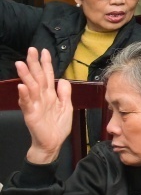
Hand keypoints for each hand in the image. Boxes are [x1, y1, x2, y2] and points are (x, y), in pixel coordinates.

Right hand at [15, 49, 70, 165]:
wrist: (53, 143)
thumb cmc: (58, 126)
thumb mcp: (66, 107)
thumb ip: (65, 93)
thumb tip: (63, 80)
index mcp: (50, 94)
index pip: (48, 76)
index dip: (46, 64)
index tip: (44, 51)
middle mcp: (41, 97)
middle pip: (37, 78)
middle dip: (34, 64)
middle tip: (30, 50)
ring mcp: (35, 105)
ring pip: (30, 87)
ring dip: (26, 76)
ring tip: (21, 64)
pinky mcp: (31, 115)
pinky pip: (27, 103)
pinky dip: (24, 95)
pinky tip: (22, 86)